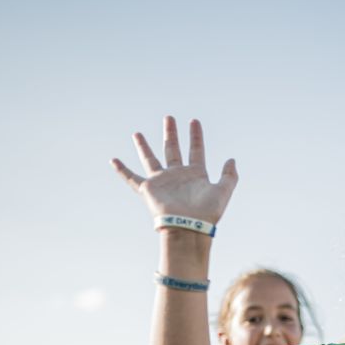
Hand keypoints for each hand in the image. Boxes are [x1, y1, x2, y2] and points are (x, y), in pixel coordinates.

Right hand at [111, 116, 238, 224]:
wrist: (189, 226)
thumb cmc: (207, 212)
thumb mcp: (223, 191)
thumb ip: (229, 175)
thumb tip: (231, 159)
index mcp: (195, 175)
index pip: (195, 150)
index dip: (195, 136)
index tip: (194, 121)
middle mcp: (177, 176)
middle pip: (173, 149)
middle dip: (171, 133)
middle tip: (169, 117)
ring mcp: (162, 181)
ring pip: (150, 159)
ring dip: (143, 146)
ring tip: (137, 133)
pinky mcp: (148, 189)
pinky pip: (131, 178)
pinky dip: (122, 170)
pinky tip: (113, 160)